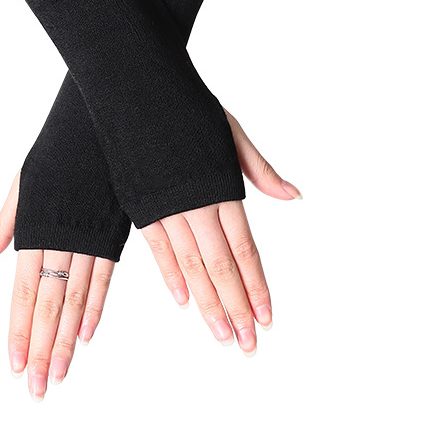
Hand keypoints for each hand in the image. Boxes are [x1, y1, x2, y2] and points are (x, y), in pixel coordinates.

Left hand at [0, 172, 114, 401]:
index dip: (19, 330)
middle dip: (42, 348)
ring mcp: (89, 239)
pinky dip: (95, 307)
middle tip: (37, 387)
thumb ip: (3, 227)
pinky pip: (104, 278)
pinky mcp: (112, 234)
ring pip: (78, 298)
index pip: (24, 292)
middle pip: (51, 304)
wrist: (98, 125)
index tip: (15, 364)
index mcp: (36, 231)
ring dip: (67, 339)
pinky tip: (86, 334)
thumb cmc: (57, 153)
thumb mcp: (21, 185)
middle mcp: (62, 241)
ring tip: (59, 372)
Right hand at [140, 110, 301, 356]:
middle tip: (247, 343)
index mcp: (221, 189)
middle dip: (235, 307)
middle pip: (220, 266)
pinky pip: (156, 248)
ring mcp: (165, 206)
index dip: (256, 286)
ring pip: (190, 265)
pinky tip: (183, 301)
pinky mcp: (140, 203)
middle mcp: (195, 204)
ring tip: (221, 333)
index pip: (244, 250)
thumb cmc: (187, 107)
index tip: (267, 316)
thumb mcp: (231, 133)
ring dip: (207, 303)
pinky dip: (170, 276)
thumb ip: (260, 170)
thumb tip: (293, 196)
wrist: (137, 88)